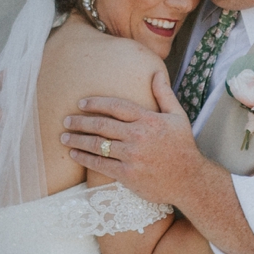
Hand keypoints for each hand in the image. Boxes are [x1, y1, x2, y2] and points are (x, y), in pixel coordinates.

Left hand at [60, 69, 206, 206]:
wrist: (189, 180)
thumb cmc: (183, 147)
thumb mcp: (178, 116)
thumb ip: (164, 94)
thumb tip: (156, 73)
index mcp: (148, 119)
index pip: (116, 106)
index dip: (96, 103)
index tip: (81, 103)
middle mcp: (138, 135)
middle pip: (102, 125)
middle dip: (80, 122)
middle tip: (66, 120)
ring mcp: (132, 156)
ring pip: (98, 144)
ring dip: (77, 140)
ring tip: (64, 137)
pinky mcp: (127, 174)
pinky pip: (100, 164)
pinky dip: (85, 158)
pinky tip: (74, 154)